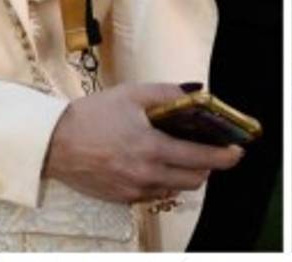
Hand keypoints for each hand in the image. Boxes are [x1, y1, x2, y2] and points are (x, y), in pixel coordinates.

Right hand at [42, 83, 243, 203]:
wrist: (54, 143)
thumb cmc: (93, 115)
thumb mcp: (132, 94)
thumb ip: (167, 93)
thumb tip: (196, 91)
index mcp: (151, 149)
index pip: (200, 158)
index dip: (224, 157)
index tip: (237, 152)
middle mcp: (146, 175)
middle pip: (194, 180)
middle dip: (207, 166)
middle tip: (210, 150)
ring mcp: (134, 191)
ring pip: (175, 188)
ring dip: (185, 174)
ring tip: (179, 154)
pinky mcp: (122, 199)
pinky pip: (154, 193)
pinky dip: (163, 180)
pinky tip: (154, 163)